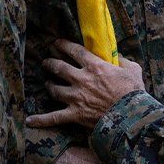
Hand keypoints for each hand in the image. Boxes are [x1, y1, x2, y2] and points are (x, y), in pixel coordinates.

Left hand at [27, 41, 144, 130]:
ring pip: (54, 89)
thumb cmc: (134, 92)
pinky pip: (53, 117)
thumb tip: (119, 58)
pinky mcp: (74, 114)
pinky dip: (40, 120)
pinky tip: (29, 120)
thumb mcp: (133, 70)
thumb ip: (124, 61)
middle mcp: (81, 79)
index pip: (74, 50)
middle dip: (50, 63)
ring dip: (49, 86)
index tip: (56, 43)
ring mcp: (75, 97)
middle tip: (46, 62)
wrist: (131, 116)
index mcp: (94, 66)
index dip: (63, 44)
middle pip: (58, 67)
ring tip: (47, 84)